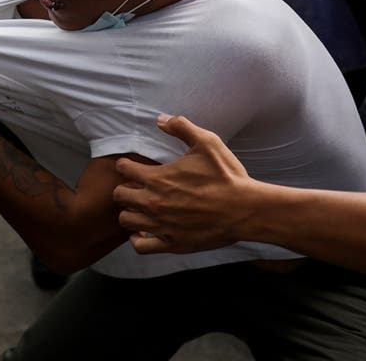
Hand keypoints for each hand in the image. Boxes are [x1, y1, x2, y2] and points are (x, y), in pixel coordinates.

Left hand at [112, 114, 255, 253]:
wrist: (245, 209)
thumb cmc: (226, 176)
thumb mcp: (207, 142)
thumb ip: (181, 127)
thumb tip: (160, 119)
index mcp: (157, 178)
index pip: (123, 169)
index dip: (126, 165)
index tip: (133, 166)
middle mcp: (153, 202)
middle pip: (119, 196)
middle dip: (124, 188)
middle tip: (136, 187)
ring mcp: (161, 225)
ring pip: (126, 220)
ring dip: (131, 212)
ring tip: (142, 208)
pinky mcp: (172, 243)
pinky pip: (141, 246)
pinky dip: (139, 239)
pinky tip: (147, 231)